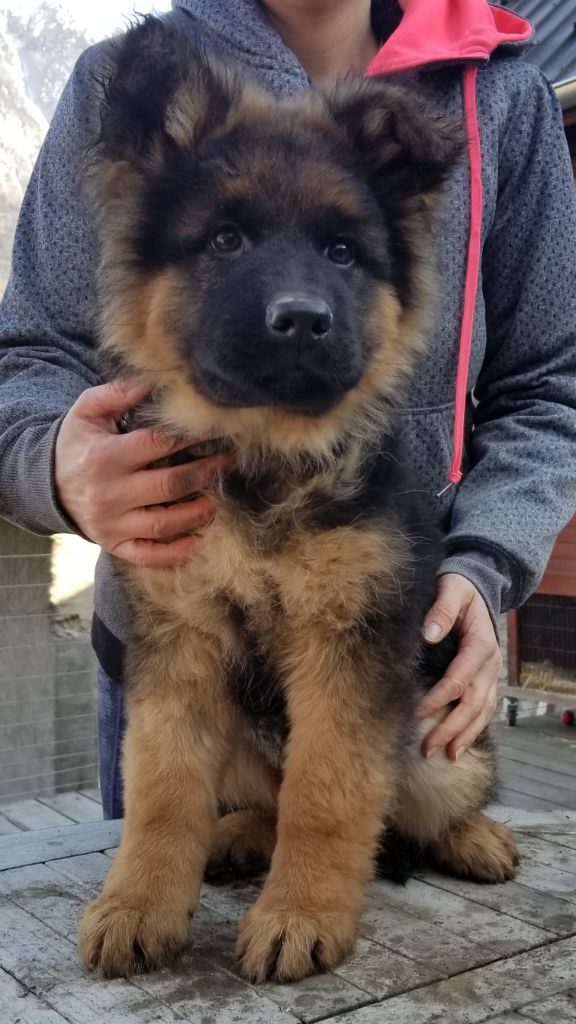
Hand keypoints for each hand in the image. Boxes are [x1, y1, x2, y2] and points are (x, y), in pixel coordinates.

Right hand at [55, 381, 229, 567]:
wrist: (46, 483)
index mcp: (105, 457)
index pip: (156, 445)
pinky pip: (147, 554)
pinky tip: (197, 541)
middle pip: (168, 486)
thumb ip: (117, 393)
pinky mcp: (114, 544)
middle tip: (228, 464)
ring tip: (219, 499)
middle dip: (204, 473)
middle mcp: (109, 493)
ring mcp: (111, 523)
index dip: (188, 437)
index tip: (213, 430)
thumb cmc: (77, 443)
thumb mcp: (87, 412)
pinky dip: (173, 553)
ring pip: (163, 524)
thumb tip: (152, 382)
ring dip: (197, 513)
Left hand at [418, 573, 500, 760]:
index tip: (417, 713)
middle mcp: (490, 664)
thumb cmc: (459, 588)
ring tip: (446, 755)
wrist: (477, 586)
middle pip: (472, 704)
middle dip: (451, 728)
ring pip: (482, 712)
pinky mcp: (486, 679)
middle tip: (428, 747)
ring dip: (464, 735)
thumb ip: (441, 610)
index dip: (439, 698)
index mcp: (480, 644)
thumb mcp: (451, 589)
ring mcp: (491, 674)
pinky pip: (484, 709)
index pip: (459, 680)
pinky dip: (473, 730)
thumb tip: (428, 634)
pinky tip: (459, 746)